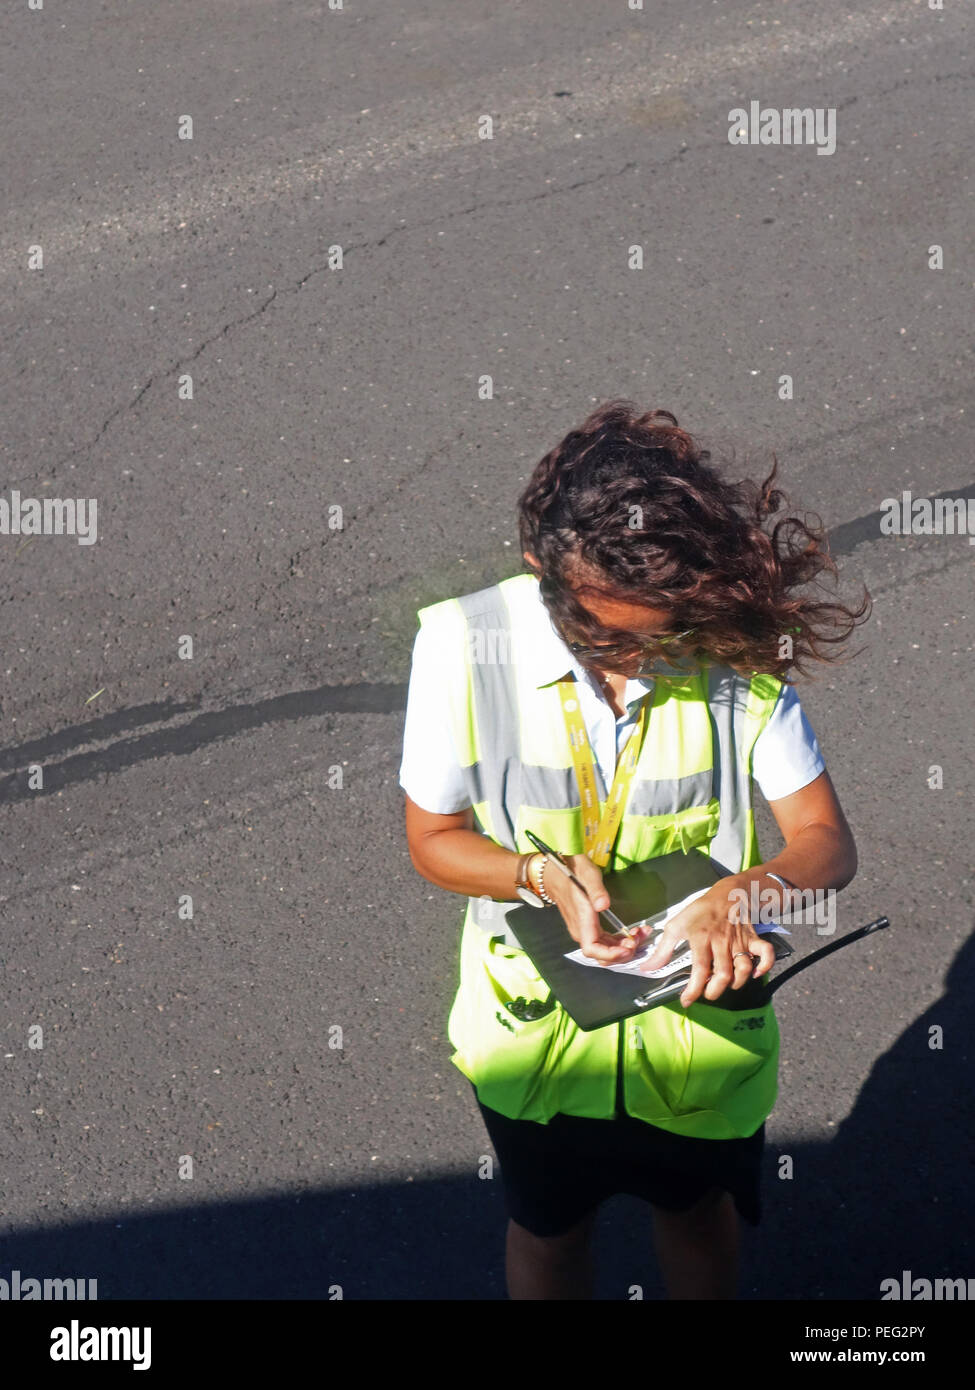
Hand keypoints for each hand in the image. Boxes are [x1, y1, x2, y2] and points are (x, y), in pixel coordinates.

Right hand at [537, 853, 651, 964]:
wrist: (557, 872)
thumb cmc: (572, 872)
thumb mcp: (587, 875)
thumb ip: (596, 890)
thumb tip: (603, 905)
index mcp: (581, 920)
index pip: (592, 949)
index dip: (610, 954)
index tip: (627, 949)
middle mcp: (582, 930)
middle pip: (602, 954)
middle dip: (623, 952)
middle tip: (639, 940)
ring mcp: (586, 930)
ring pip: (606, 949)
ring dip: (625, 946)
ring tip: (641, 935)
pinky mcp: (591, 927)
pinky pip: (606, 941)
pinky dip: (620, 940)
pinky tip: (632, 933)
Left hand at [636, 881, 775, 1006]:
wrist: (727, 894)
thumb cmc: (700, 911)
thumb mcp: (676, 925)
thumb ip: (663, 949)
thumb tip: (647, 968)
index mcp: (701, 938)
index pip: (699, 969)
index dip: (693, 989)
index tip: (686, 1001)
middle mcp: (721, 941)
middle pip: (723, 974)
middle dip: (714, 991)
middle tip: (707, 993)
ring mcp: (739, 941)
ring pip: (743, 968)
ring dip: (735, 983)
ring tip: (725, 985)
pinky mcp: (753, 939)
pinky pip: (765, 954)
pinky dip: (763, 967)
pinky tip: (752, 974)